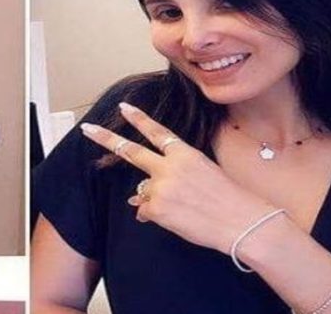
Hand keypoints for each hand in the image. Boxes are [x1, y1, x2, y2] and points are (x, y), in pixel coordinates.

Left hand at [80, 102, 274, 253]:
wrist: (242, 221)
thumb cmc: (230, 199)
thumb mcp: (204, 175)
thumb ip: (172, 177)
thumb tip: (137, 194)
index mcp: (185, 154)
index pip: (157, 132)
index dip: (138, 119)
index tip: (123, 108)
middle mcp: (169, 167)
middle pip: (131, 151)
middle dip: (106, 139)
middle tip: (87, 129)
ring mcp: (160, 186)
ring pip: (142, 191)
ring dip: (154, 201)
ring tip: (182, 208)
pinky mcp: (156, 208)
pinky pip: (144, 212)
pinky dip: (154, 217)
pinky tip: (177, 219)